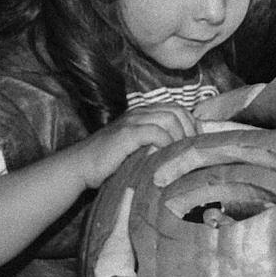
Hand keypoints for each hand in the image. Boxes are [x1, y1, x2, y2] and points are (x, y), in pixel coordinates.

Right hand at [76, 103, 195, 190]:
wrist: (80, 167)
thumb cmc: (108, 163)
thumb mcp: (136, 150)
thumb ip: (154, 146)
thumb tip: (180, 156)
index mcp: (142, 113)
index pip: (177, 109)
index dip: (191, 125)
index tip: (195, 145)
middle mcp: (139, 112)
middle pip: (177, 110)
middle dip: (190, 130)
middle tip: (192, 152)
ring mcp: (132, 121)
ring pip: (169, 118)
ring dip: (180, 137)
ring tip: (181, 156)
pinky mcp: (126, 134)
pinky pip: (156, 132)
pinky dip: (166, 143)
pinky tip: (167, 158)